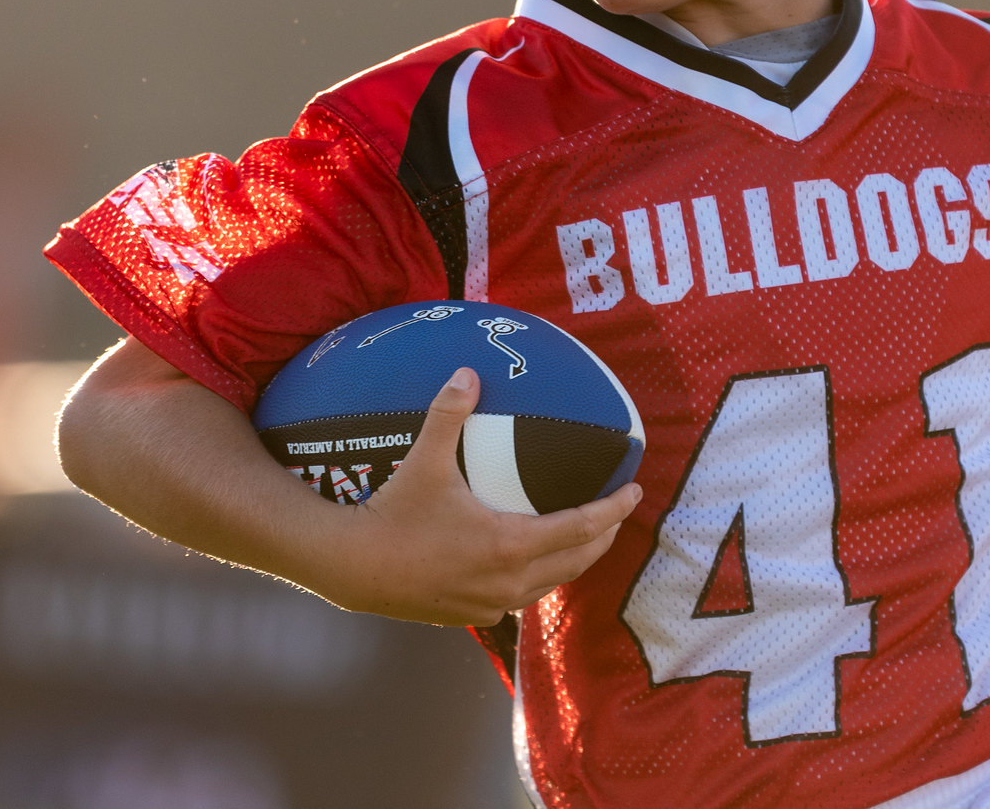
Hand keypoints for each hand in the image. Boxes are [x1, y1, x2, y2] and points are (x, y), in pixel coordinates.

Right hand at [319, 366, 641, 626]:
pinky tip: (531, 562)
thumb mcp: (425, 460)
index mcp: (511, 544)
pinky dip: (537, 577)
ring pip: (551, 582)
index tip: (635, 491)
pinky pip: (520, 597)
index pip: (582, 527)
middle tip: (616, 511)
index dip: (614, 509)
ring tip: (584, 536)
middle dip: (604, 535)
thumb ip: (449, 414)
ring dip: (574, 559)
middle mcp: (510, 581)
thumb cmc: (394, 513)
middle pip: (578, 560)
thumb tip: (467, 372)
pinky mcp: (473, 616)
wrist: (353, 568)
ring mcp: (493, 603)